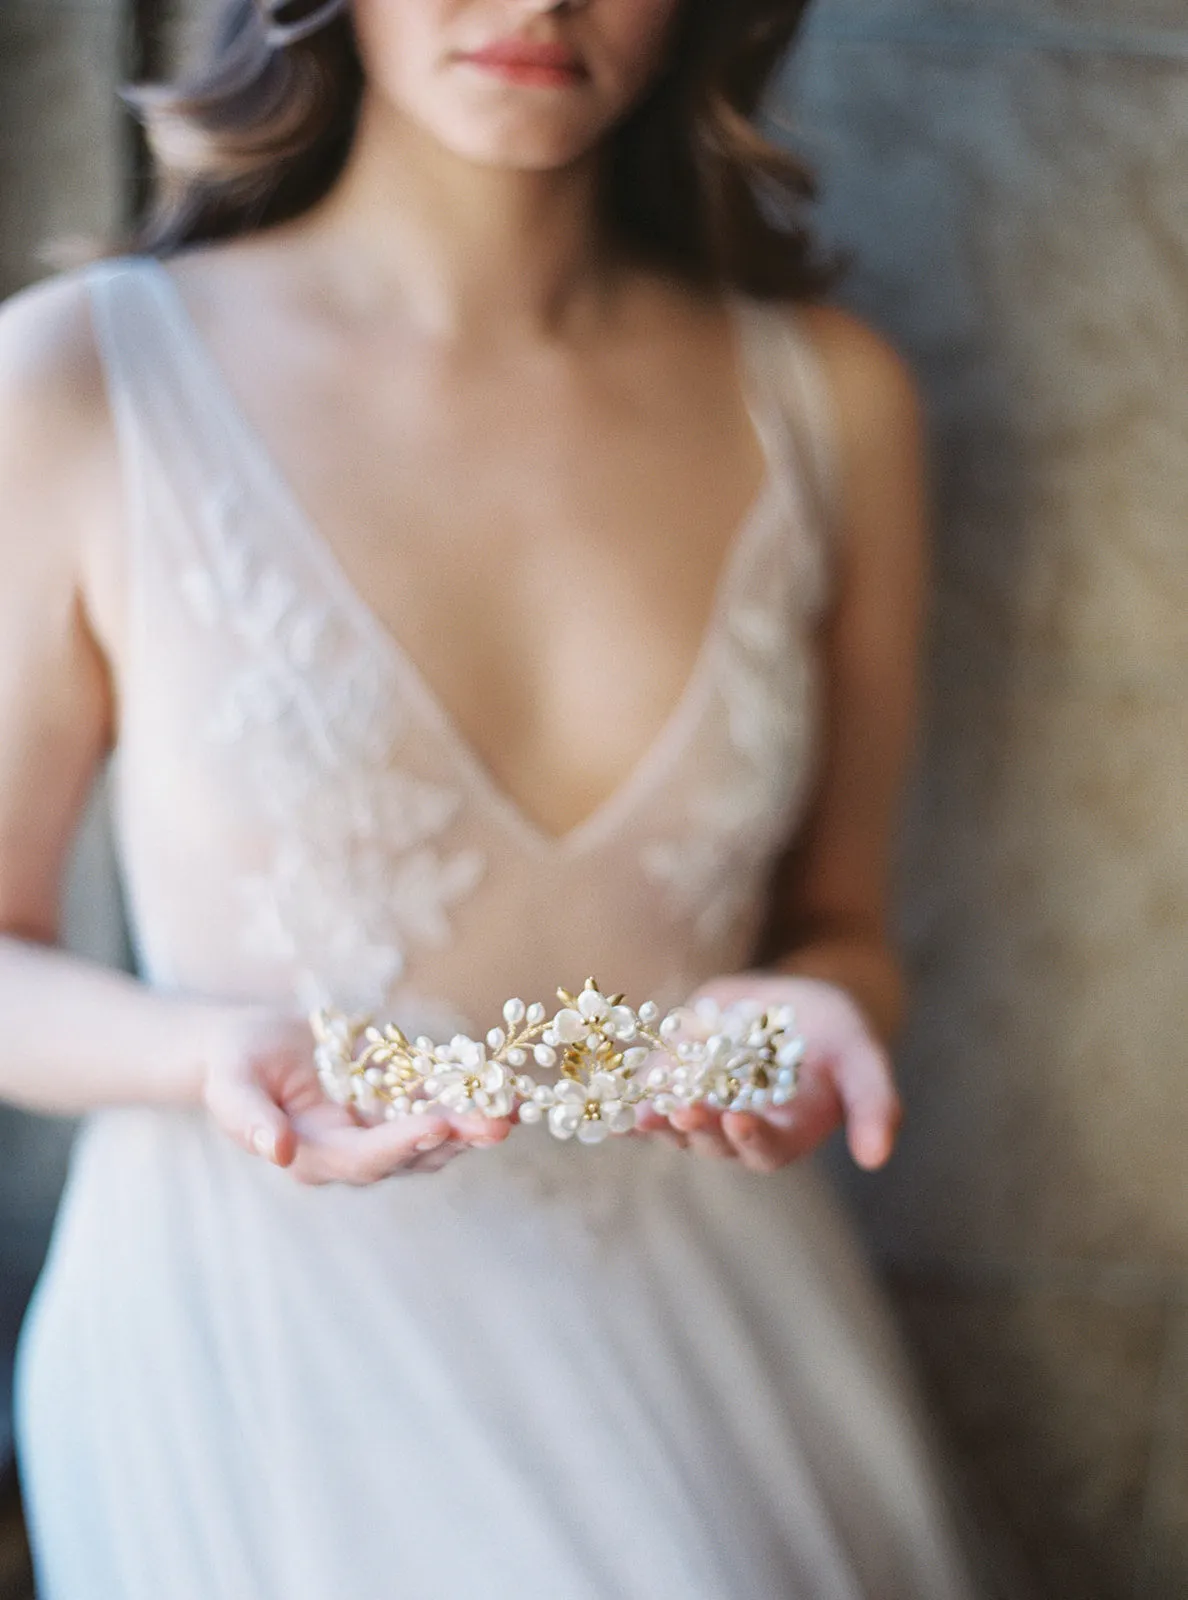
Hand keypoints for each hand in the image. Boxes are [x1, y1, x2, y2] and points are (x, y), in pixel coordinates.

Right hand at [200, 1004, 512, 1184]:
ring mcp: (377, 1129)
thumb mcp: (231, 1087)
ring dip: (474, 1122)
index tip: (435, 1124)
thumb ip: (249, 1119)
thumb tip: (274, 1151)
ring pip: (435, 1134)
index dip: (400, 1144)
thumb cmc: (233, 1065)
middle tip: (500, 1122)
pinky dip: (469, 1096)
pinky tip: (505, 1085)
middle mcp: (353, 1152)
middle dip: (457, 1137)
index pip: (363, 1159)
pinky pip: (437, 1102)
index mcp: (314, 1156)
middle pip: (412, 1154)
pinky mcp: (394, 1103)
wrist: (251, 1047)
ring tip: (516, 1106)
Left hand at [634, 973, 901, 1173]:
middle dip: (696, 1129)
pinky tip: (605, 1111)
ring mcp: (705, 1108)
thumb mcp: (864, 1057)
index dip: (751, 1139)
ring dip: (655, 1124)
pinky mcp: (677, 1084)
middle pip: (713, 1143)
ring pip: (675, 1127)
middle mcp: (741, 1130)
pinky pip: (648, 1101)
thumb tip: (877, 1159)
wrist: (799, 1001)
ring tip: (640, 1111)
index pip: (767, 1150)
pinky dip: (623, 1109)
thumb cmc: (840, 1032)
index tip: (738, 1119)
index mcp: (789, 1133)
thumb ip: (875, 1105)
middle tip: (681, 1112)